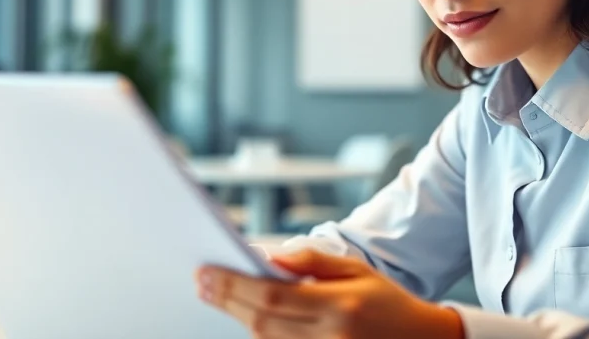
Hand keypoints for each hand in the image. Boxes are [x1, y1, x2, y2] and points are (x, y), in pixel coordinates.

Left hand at [195, 249, 463, 338]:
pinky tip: (247, 315)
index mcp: (340, 305)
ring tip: (218, 294)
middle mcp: (331, 337)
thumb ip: (312, 261)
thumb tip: (268, 257)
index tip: (208, 273)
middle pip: (261, 321)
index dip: (234, 285)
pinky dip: (261, 334)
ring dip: (238, 317)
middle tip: (201, 282)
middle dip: (227, 300)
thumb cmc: (387, 302)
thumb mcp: (357, 269)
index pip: (272, 296)